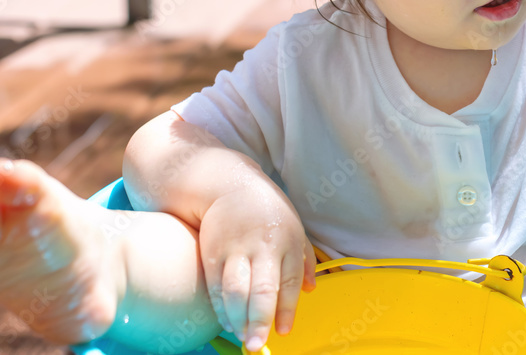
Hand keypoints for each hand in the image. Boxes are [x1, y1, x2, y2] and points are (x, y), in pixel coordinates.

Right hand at [198, 181, 315, 351]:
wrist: (230, 186)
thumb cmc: (268, 211)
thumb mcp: (295, 228)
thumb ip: (304, 260)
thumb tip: (312, 290)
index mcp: (288, 242)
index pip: (289, 282)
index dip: (287, 309)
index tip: (283, 330)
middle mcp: (263, 247)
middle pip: (262, 289)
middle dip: (260, 320)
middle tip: (256, 345)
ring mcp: (236, 250)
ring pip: (236, 291)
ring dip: (238, 318)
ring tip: (242, 337)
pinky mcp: (213, 252)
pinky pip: (216, 286)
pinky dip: (221, 307)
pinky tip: (227, 321)